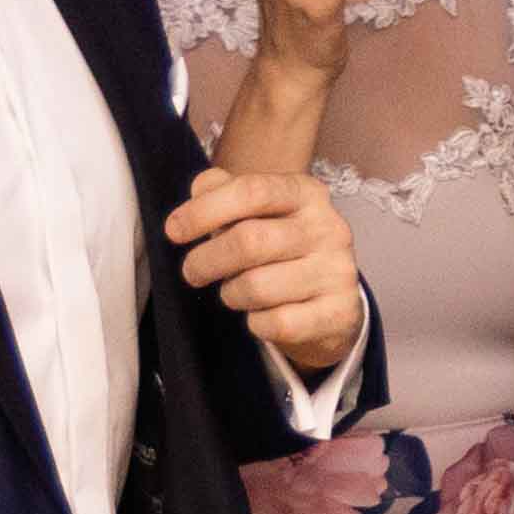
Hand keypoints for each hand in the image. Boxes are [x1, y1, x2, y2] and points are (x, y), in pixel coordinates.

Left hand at [167, 162, 366, 373]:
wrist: (332, 302)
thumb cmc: (282, 251)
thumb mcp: (256, 213)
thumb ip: (224, 192)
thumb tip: (200, 190)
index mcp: (306, 194)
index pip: (252, 191)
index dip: (205, 210)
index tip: (174, 231)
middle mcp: (329, 228)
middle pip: (249, 240)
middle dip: (206, 260)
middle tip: (193, 272)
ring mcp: (338, 272)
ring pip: (258, 286)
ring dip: (231, 294)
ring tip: (235, 292)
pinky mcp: (339, 313)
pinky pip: (277, 323)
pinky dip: (256, 323)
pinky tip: (261, 315)